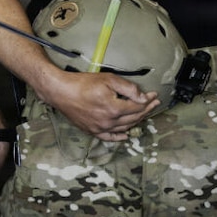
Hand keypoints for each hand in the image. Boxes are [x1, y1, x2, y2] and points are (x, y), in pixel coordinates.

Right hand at [41, 70, 159, 140]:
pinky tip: (126, 134)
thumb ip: (128, 88)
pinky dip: (119, 136)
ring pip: (124, 127)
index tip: (155, 96)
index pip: (137, 106)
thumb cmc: (83, 83)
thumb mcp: (109, 79)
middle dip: (146, 110)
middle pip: (133, 118)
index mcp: (114, 108)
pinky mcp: (92, 131)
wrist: (61, 92)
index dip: (148, 101)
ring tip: (144, 114)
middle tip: (154, 104)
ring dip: (136, 121)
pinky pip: (109, 137)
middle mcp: (109, 121)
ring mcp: (100, 128)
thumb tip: (143, 97)